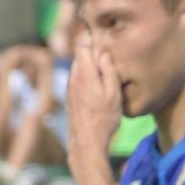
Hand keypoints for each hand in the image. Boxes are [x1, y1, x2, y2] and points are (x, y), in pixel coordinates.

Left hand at [67, 33, 123, 157]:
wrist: (86, 143)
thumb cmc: (104, 119)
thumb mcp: (114, 94)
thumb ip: (108, 71)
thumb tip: (103, 53)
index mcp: (84, 75)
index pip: (82, 46)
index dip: (92, 40)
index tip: (105, 42)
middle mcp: (73, 80)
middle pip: (80, 55)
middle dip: (92, 52)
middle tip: (108, 59)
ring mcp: (70, 89)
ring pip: (78, 68)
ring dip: (89, 66)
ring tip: (105, 74)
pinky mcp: (70, 98)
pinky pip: (77, 80)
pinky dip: (86, 78)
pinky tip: (98, 88)